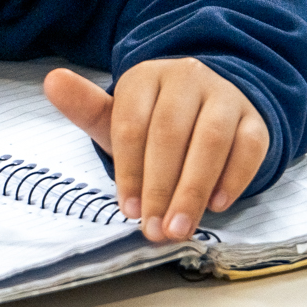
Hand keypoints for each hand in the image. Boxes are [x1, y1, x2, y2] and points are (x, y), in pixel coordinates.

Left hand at [45, 59, 268, 242]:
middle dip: (161, 187)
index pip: (133, 124)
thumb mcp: (118, 117)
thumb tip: (52, 81)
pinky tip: (217, 204)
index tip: (128, 210)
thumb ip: (85, 108)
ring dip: (195, 188)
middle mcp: (187, 78)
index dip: (129, 171)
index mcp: (146, 77)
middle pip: (171, 133)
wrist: (207, 104)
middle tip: (155, 229)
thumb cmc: (154, 122)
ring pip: (212, 140)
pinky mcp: (254, 118)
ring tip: (181, 227)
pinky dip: (235, 177)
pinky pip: (249, 146)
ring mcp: (225, 95)